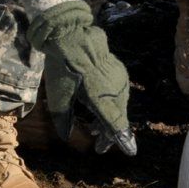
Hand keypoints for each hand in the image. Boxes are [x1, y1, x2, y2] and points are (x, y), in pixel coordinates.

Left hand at [28, 0, 134, 155]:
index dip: (123, 139)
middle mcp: (114, 90)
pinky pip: (118, 95)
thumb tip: (67, 136)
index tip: (130, 152)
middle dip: (109, 135)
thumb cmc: (62, 66)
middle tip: (99, 146)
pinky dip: (111, 106)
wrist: (72, 35)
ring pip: (119, 107)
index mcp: (99, 96)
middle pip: (118, 118)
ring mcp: (119, 80)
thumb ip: (63, 118)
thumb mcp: (57, 95)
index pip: (115, 123)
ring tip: (95, 130)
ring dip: (109, 120)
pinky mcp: (120, 73)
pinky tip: (100, 109)